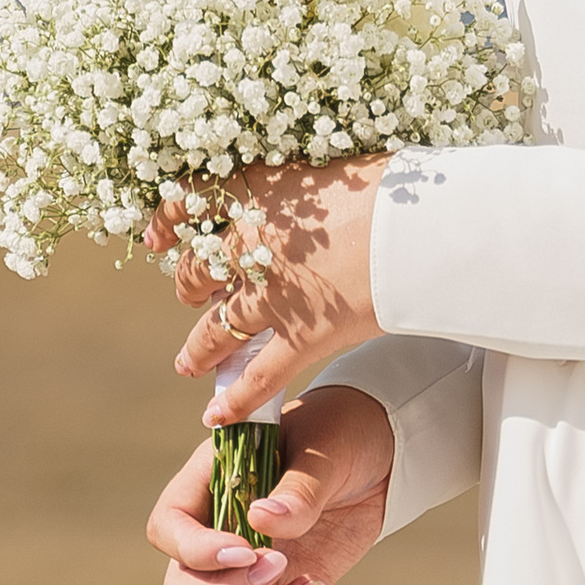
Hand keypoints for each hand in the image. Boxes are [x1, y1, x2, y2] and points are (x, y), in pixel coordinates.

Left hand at [146, 159, 387, 413]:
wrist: (426, 226)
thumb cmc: (396, 186)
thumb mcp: (336, 168)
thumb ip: (303, 185)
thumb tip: (298, 190)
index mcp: (259, 191)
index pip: (189, 201)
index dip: (167, 219)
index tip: (158, 235)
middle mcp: (253, 243)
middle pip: (196, 269)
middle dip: (190, 285)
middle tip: (192, 293)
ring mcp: (273, 295)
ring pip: (215, 328)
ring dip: (197, 348)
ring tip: (187, 363)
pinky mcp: (302, 337)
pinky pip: (258, 376)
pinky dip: (235, 400)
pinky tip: (216, 416)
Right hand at [146, 383, 396, 584]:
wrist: (381, 451)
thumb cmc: (340, 433)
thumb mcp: (324, 449)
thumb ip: (297, 488)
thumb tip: (261, 520)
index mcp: (212, 483)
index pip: (169, 528)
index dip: (194, 550)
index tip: (245, 550)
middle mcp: (221, 532)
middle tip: (277, 567)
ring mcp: (250, 568)